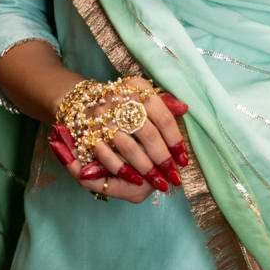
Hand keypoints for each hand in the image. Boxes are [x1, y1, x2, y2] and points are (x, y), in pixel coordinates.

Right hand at [49, 82, 189, 203]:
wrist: (85, 100)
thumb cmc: (123, 102)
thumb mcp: (144, 95)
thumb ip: (165, 104)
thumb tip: (184, 108)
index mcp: (137, 87)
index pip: (163, 117)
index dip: (175, 141)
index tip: (184, 159)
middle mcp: (119, 99)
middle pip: (148, 134)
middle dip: (163, 159)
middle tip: (174, 176)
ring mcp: (102, 117)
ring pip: (128, 147)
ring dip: (146, 167)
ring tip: (159, 182)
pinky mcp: (88, 133)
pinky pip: (106, 155)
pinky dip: (121, 169)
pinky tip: (137, 179)